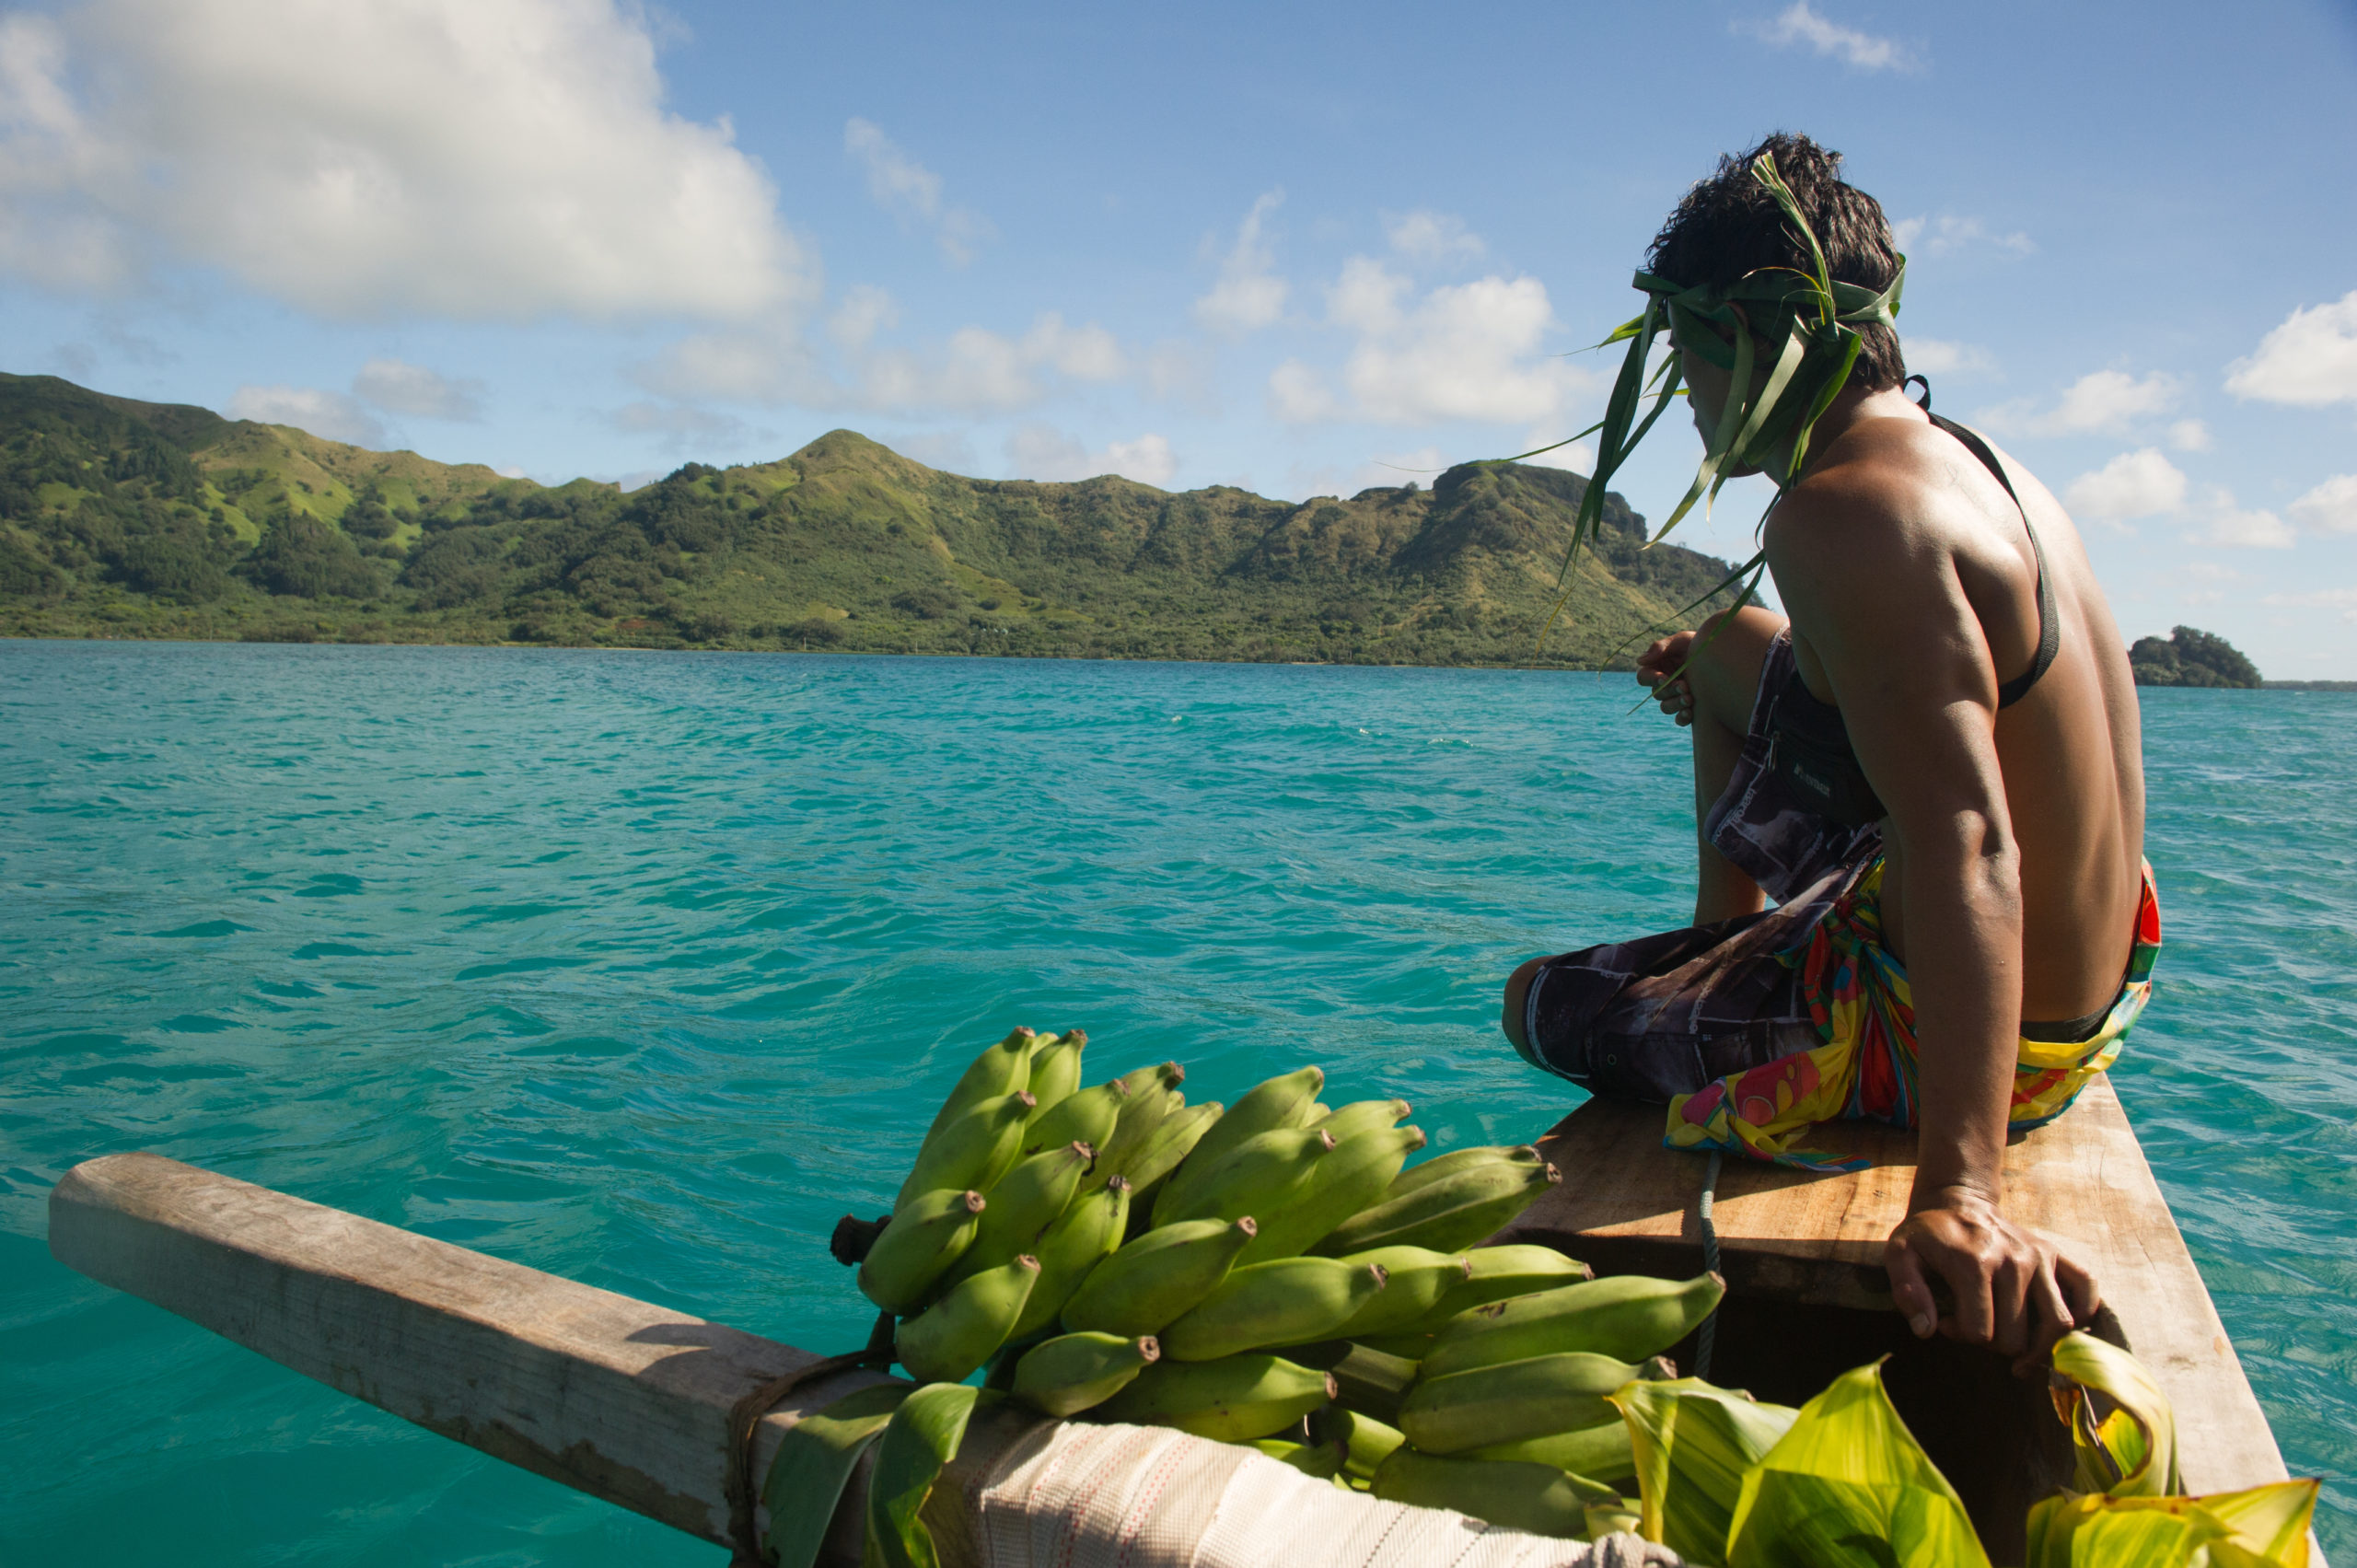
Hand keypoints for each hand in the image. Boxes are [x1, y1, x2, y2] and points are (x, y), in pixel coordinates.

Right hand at [1635, 630, 1698, 726]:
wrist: (1724, 654)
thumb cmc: (1700, 643)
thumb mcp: (1681, 640)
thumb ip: (1661, 647)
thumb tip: (1639, 661)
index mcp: (1658, 668)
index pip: (1644, 677)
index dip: (1652, 679)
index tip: (1665, 678)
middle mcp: (1665, 685)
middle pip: (1657, 694)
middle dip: (1670, 690)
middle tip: (1684, 686)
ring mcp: (1676, 697)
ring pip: (1666, 707)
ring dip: (1675, 704)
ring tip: (1689, 699)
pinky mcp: (1689, 708)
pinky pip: (1679, 719)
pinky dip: (1682, 718)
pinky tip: (1690, 713)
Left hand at [1884, 1188, 2099, 1374]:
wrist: (1958, 1201)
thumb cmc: (1927, 1234)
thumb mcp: (1900, 1253)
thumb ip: (1907, 1292)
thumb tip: (1927, 1330)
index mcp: (1973, 1262)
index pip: (1981, 1332)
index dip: (1961, 1336)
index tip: (1947, 1322)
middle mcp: (2013, 1260)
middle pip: (2017, 1337)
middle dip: (1994, 1344)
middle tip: (1978, 1328)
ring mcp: (2040, 1257)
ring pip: (2058, 1325)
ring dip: (2038, 1346)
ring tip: (2018, 1349)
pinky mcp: (2057, 1255)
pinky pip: (2088, 1291)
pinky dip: (2081, 1315)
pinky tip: (2053, 1324)